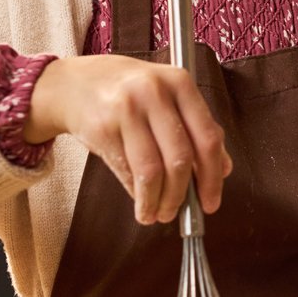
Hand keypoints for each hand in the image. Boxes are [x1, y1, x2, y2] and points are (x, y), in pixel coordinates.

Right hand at [26, 55, 229, 223]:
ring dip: (156, 201)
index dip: (212, 177)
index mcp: (180, 82)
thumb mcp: (167, 96)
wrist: (73, 83)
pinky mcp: (102, 128)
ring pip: (152, 171)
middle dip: (181, 196)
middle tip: (178, 213)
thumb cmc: (128, 92)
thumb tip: (224, 169)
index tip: (210, 202)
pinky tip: (139, 200)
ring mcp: (126, 109)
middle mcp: (154, 93)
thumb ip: (197, 127)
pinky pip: (127, 171)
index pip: (207, 138)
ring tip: (155, 213)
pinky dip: (136, 193)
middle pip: (180, 158)